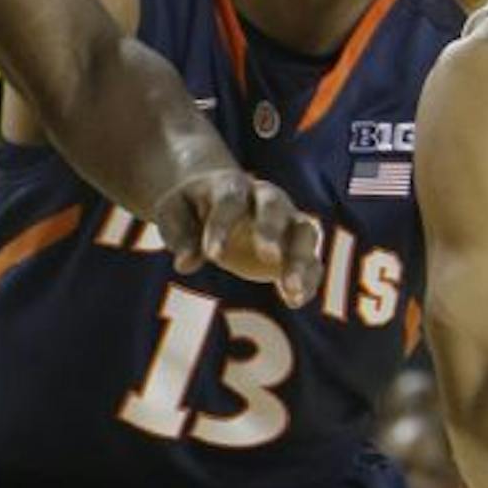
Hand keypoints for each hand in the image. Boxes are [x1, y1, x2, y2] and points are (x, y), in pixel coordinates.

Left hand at [150, 170, 323, 307]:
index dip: (222, 226)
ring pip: (305, 232)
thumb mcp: (174, 215)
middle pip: (275, 207)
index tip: (212, 257)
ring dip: (302, 260)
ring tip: (291, 289)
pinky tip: (294, 301)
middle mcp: (266, 199)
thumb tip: (186, 264)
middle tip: (268, 256)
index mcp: (231, 186)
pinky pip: (313, 261)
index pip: (230, 201)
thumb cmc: (194, 209)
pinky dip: (309, 281)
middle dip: (272, 231)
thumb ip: (180, 236)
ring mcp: (287, 222)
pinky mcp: (298, 248)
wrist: (224, 203)